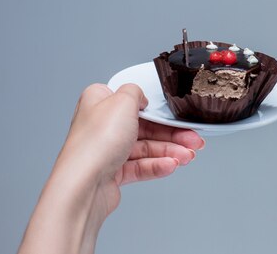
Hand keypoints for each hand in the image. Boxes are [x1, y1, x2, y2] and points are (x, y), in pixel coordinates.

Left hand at [60, 83, 204, 217]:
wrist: (84, 185)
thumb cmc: (96, 142)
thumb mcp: (123, 101)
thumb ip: (136, 91)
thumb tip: (142, 96)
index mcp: (99, 102)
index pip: (134, 101)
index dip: (157, 108)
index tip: (177, 115)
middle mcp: (101, 125)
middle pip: (145, 127)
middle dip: (172, 134)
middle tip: (193, 139)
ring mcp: (107, 150)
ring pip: (146, 148)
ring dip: (170, 151)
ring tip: (187, 156)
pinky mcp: (112, 172)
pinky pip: (141, 166)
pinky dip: (158, 165)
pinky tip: (171, 165)